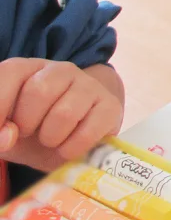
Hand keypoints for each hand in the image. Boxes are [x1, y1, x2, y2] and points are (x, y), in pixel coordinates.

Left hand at [0, 59, 123, 171]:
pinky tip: (69, 148)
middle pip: (40, 91)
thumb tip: (8, 136)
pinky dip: (72, 149)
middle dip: (27, 122)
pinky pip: (88, 132)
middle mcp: (60, 70)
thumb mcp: (5, 132)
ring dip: (51, 138)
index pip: (10, 73)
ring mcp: (89, 85)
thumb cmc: (33, 131)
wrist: (75, 136)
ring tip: (51, 140)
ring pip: (65, 112)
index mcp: (28, 70)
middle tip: (28, 133)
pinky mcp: (110, 106)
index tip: (1, 133)